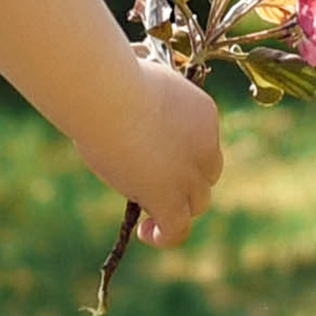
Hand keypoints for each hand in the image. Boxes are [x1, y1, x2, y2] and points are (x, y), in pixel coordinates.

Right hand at [73, 55, 223, 246]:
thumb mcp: (140, 83)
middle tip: (151, 180)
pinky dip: (166, 235)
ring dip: (177, 209)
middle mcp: (206, 146)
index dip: (181, 153)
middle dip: (183, 180)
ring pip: (196, 203)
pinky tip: (146, 233)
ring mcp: (189, 175)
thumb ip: (146, 100)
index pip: (202, 144)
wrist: (109, 95)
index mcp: (203, 114)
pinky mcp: (169, 198)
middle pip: (205, 175)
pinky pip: (176, 228)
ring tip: (150, 217)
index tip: (154, 152)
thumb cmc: (112, 79)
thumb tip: (127, 104)